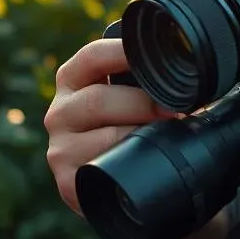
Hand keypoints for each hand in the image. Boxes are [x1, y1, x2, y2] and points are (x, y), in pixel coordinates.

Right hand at [44, 38, 173, 213]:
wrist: (121, 184)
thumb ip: (140, 77)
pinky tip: (145, 163)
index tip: (157, 59)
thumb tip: (179, 66)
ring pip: (107, 138)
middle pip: (97, 100)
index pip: (92, 56)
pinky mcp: (69, 183)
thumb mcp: (126, 94)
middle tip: (174, 111)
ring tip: (164, 137)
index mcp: (72, 79)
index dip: (124, 53)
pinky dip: (132, 165)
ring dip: (142, 137)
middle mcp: (60, 112)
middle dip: (142, 104)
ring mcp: (61, 149)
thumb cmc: (128, 125)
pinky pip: (106, 171)